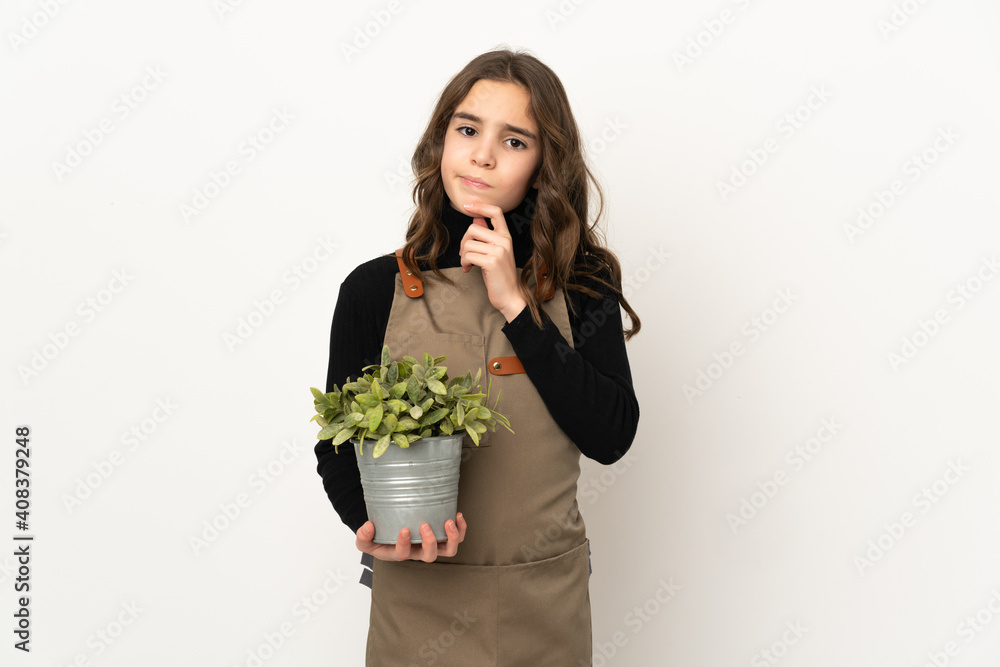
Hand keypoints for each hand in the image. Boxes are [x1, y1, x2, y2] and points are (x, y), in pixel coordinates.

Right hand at [355, 513, 466, 562]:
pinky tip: (457, 515)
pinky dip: (460, 529)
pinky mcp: (443, 537)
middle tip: (425, 525)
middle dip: (430, 542)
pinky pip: (457, 538)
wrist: (391, 533)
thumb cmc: (379, 538)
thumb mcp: (366, 540)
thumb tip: (368, 527)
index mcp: (400, 553)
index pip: (403, 554)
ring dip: (452, 538)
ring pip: (448, 550)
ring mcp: (433, 546)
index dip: (404, 544)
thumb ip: (363, 536)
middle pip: (430, 556)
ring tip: (449, 522)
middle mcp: (418, 552)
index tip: (404, 529)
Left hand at [459, 200, 527, 321]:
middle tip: (464, 254)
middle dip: (463, 241)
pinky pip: (468, 255)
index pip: (496, 212)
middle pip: (473, 228)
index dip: (480, 206)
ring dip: (463, 256)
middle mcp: (504, 241)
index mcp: (506, 237)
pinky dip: (464, 263)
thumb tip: (476, 218)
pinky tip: (468, 269)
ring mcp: (499, 251)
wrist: (510, 296)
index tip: (467, 206)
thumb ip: (487, 235)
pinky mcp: (491, 262)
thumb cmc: (500, 276)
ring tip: (467, 264)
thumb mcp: (494, 252)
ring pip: (468, 244)